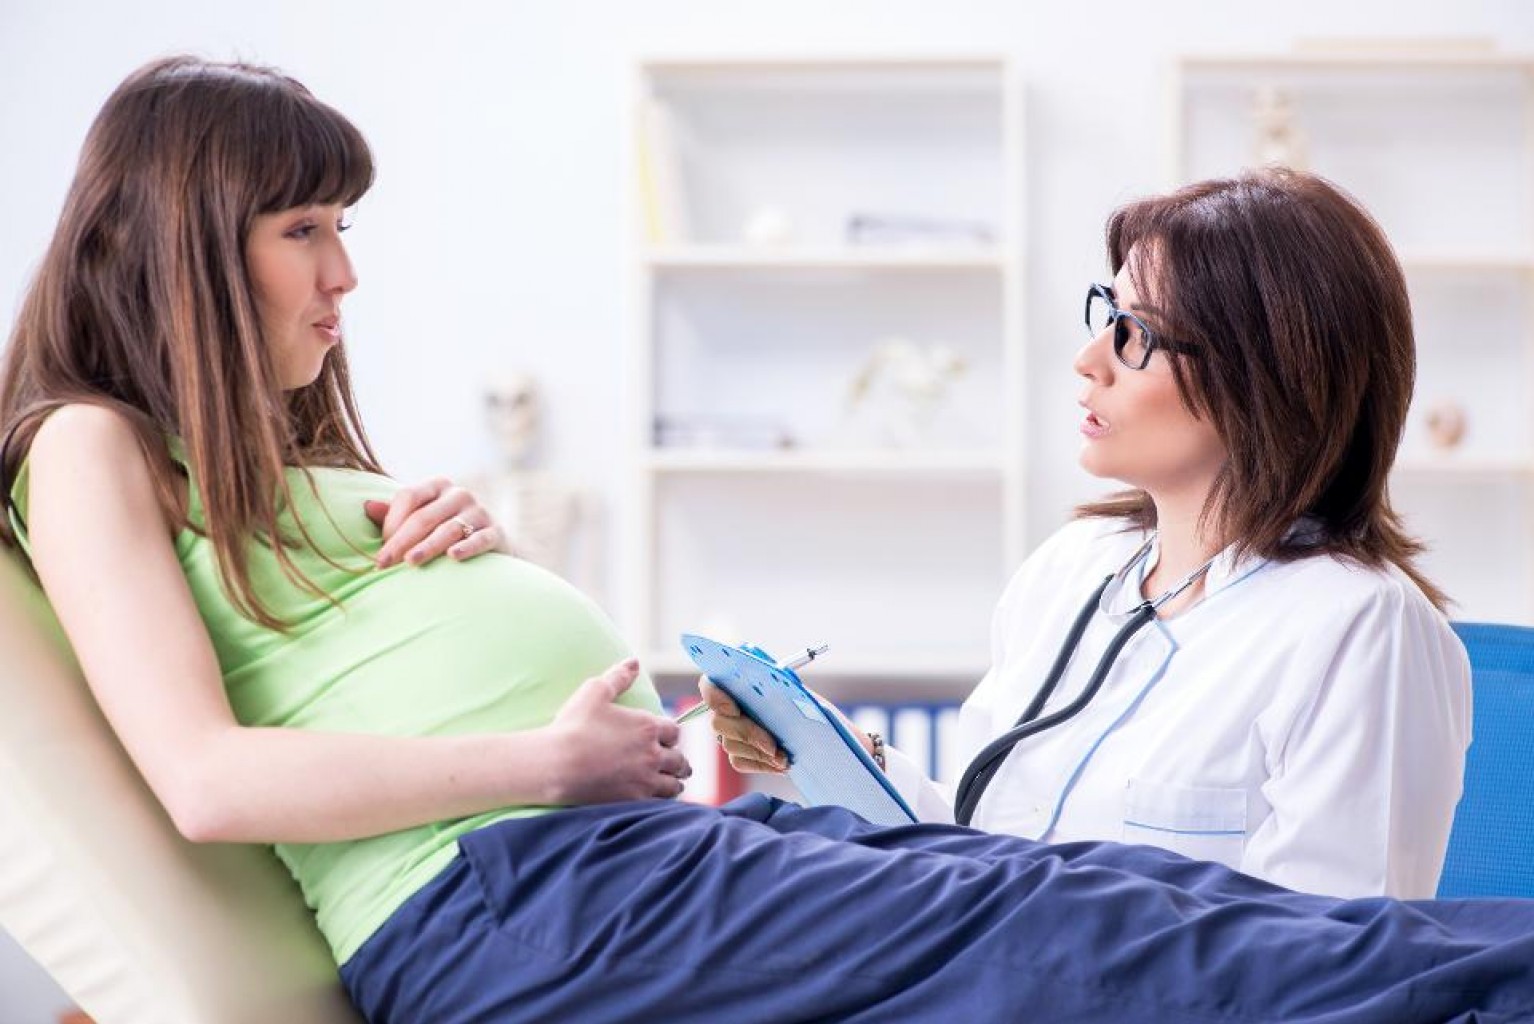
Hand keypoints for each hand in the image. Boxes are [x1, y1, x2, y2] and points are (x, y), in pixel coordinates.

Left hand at [365, 478, 506, 567]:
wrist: (490, 549)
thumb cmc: (444, 532)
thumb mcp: (420, 519)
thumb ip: (394, 515)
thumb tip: (366, 506)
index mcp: (437, 485)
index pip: (409, 496)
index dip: (391, 522)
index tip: (380, 549)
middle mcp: (459, 494)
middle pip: (424, 516)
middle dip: (401, 541)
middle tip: (383, 563)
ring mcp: (480, 511)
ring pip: (449, 529)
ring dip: (428, 546)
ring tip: (411, 562)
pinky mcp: (496, 531)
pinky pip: (481, 539)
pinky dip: (467, 547)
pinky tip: (453, 557)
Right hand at [546, 659, 691, 803]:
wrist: (556, 765)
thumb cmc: (573, 726)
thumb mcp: (594, 691)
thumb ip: (618, 676)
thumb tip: (634, 661)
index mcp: (648, 726)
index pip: (674, 731)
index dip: (669, 735)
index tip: (664, 738)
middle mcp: (653, 753)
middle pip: (679, 759)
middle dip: (677, 760)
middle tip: (675, 764)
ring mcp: (646, 779)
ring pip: (674, 784)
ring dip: (674, 782)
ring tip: (671, 783)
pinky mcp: (635, 801)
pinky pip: (659, 803)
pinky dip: (661, 801)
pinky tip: (655, 799)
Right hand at [701, 677, 788, 773]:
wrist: (805, 720)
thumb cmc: (797, 698)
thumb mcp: (791, 688)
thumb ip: (783, 689)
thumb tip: (788, 696)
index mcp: (732, 684)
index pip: (709, 687)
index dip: (716, 698)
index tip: (735, 709)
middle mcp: (724, 708)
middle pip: (719, 723)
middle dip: (748, 735)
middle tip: (772, 746)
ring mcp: (727, 732)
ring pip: (730, 745)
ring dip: (759, 754)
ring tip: (784, 758)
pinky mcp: (736, 753)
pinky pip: (740, 762)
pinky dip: (761, 764)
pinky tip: (780, 765)